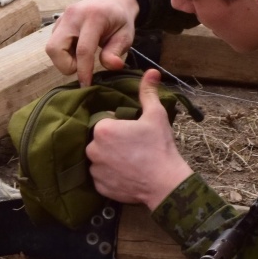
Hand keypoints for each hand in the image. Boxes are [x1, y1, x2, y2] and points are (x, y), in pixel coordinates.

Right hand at [45, 0, 138, 85]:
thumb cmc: (120, 19)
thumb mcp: (125, 35)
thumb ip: (116, 51)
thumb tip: (113, 66)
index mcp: (93, 17)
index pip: (83, 49)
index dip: (83, 71)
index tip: (86, 85)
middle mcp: (73, 16)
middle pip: (54, 48)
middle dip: (65, 65)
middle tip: (81, 66)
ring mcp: (62, 18)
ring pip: (51, 47)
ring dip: (64, 59)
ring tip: (81, 57)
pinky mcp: (57, 22)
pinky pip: (53, 43)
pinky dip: (63, 52)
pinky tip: (76, 49)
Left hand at [86, 70, 193, 210]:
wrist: (165, 183)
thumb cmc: (159, 147)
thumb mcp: (156, 116)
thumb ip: (148, 92)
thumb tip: (152, 71)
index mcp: (102, 129)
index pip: (105, 122)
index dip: (120, 126)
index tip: (133, 132)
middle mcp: (92, 149)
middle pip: (100, 140)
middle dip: (113, 142)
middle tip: (133, 147)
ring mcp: (94, 170)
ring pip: (99, 158)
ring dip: (109, 158)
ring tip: (130, 161)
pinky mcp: (99, 186)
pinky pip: (101, 176)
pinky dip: (110, 175)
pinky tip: (126, 174)